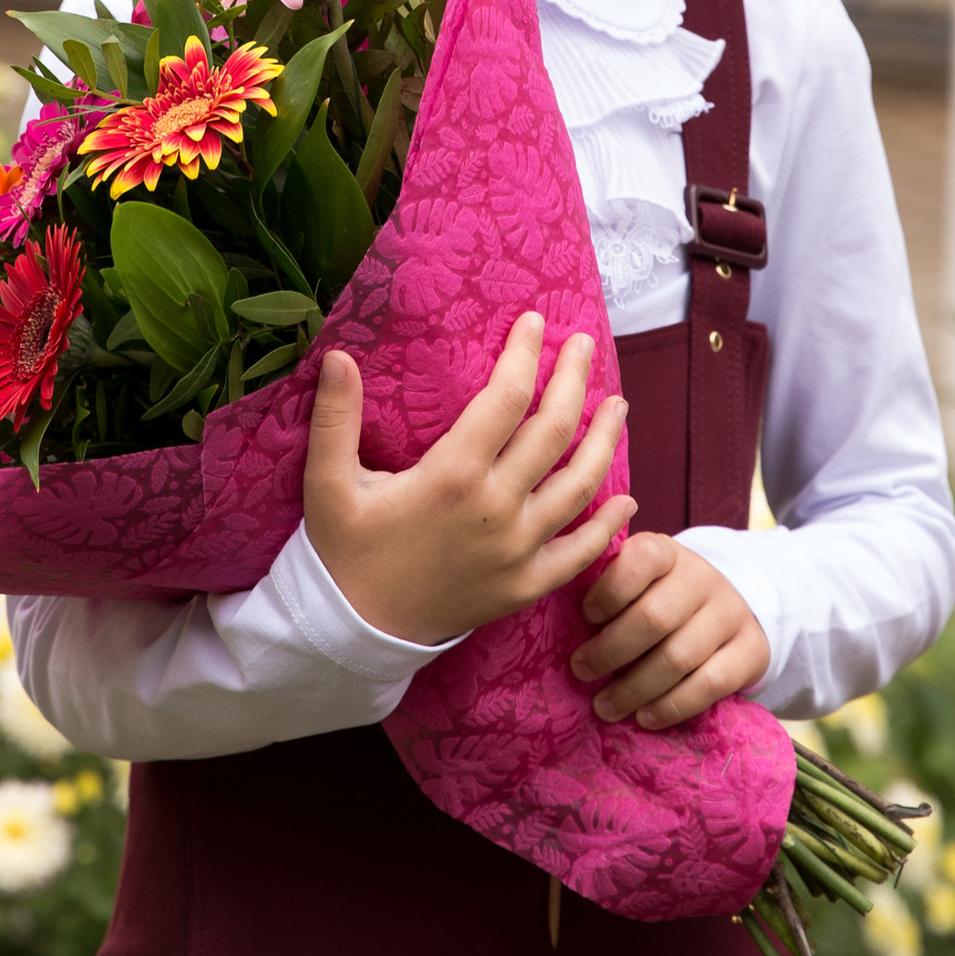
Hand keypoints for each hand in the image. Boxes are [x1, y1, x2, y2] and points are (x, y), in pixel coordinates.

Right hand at [303, 315, 629, 647]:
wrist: (352, 633)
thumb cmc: (342, 551)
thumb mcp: (327, 483)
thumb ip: (335, 418)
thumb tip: (336, 355)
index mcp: (451, 476)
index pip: (505, 399)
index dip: (523, 355)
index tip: (532, 322)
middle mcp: (495, 509)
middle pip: (553, 432)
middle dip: (573, 381)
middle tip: (582, 345)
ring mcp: (517, 551)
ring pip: (580, 486)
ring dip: (604, 441)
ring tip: (617, 405)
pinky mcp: (525, 587)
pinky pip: (581, 554)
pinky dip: (609, 525)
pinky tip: (627, 499)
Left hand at [569, 530, 766, 728]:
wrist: (731, 611)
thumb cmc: (662, 598)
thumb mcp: (639, 581)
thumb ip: (607, 587)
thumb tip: (556, 610)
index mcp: (668, 553)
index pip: (643, 559)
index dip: (610, 589)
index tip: (585, 616)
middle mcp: (703, 578)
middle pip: (655, 617)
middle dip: (611, 650)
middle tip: (581, 671)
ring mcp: (731, 614)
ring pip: (678, 657)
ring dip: (634, 688)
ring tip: (604, 706)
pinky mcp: (751, 651)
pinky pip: (709, 685)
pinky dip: (672, 706)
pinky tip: (645, 717)